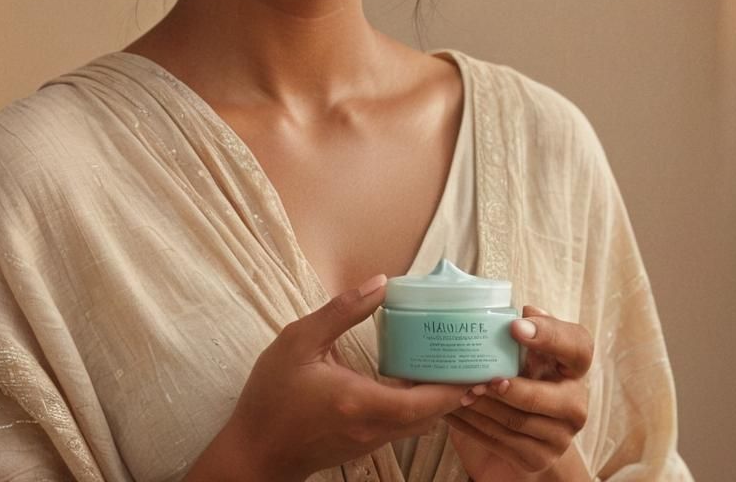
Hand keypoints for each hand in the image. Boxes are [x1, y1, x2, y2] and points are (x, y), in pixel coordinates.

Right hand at [220, 275, 472, 480]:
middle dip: (459, 392)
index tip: (482, 368)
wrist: (253, 451)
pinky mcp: (363, 445)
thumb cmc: (271, 396)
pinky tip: (420, 382)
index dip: (456, 387)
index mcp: (361, 402)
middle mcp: (372, 429)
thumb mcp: (299, 341)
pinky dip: (421, 407)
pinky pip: (404, 427)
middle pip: (431, 416)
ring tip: (458, 367)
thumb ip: (341, 311)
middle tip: (480, 362)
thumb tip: (381, 283)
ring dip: (442, 401)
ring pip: (420, 424)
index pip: (424, 402)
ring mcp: (369, 442)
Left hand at [445, 305, 592, 480]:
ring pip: (516, 422)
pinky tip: (452, 411)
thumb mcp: (528, 347)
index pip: (577, 346)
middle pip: (543, 397)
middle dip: (508, 389)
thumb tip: (526, 310)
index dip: (549, 335)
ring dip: (482, 406)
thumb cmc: (523, 371)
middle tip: (481, 379)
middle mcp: (575, 404)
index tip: (515, 327)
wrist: (524, 429)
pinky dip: (472, 425)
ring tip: (456, 391)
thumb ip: (528, 327)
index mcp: (575, 366)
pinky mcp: (538, 458)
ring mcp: (559, 436)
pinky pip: (501, 442)